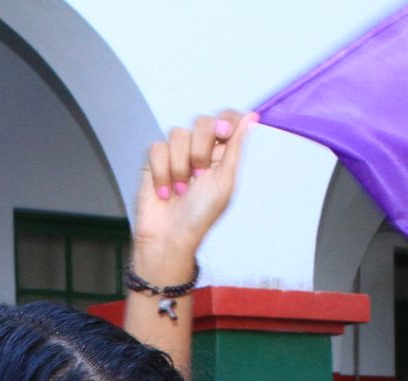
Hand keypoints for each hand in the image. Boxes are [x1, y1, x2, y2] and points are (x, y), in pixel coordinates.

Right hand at [131, 110, 255, 282]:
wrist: (169, 236)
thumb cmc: (200, 215)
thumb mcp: (225, 181)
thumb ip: (236, 146)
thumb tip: (252, 116)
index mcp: (222, 154)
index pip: (227, 118)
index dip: (225, 120)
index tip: (223, 134)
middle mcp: (200, 150)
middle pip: (202, 121)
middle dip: (201, 149)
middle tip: (199, 175)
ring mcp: (177, 153)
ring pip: (177, 134)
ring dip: (180, 165)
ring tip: (181, 189)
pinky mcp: (155, 160)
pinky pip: (157, 147)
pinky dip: (162, 171)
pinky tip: (165, 190)